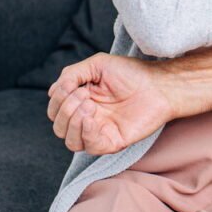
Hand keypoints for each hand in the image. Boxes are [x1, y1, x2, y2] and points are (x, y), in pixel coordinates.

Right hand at [47, 53, 172, 154]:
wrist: (159, 84)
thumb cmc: (132, 73)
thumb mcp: (97, 65)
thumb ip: (72, 74)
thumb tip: (53, 92)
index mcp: (82, 101)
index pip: (55, 110)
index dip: (58, 100)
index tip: (74, 86)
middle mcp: (88, 119)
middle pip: (59, 127)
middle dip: (64, 110)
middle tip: (83, 95)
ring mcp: (100, 131)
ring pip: (70, 141)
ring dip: (72, 122)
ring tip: (88, 106)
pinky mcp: (112, 141)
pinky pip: (89, 146)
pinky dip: (85, 132)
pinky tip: (92, 118)